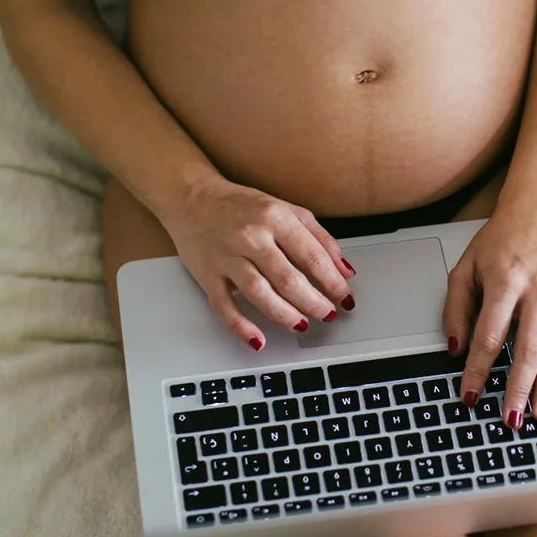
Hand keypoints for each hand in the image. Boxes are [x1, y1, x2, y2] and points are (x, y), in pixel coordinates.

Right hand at [159, 176, 355, 349]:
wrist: (192, 197)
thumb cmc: (241, 205)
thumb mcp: (286, 210)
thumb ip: (319, 238)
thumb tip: (345, 270)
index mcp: (275, 218)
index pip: (312, 256)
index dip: (332, 282)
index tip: (344, 297)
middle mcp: (251, 237)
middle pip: (288, 279)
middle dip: (313, 302)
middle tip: (327, 314)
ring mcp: (227, 257)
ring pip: (259, 293)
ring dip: (285, 314)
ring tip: (302, 325)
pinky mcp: (207, 275)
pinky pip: (224, 306)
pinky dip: (241, 326)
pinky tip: (258, 339)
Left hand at [443, 201, 536, 429]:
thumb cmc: (500, 240)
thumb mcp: (465, 267)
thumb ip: (456, 309)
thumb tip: (455, 349)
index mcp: (505, 282)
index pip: (489, 337)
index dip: (477, 371)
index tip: (470, 396)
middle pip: (529, 349)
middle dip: (518, 388)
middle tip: (511, 418)